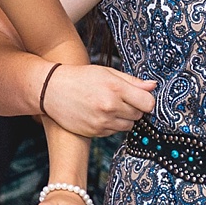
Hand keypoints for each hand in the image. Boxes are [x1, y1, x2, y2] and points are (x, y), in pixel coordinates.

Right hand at [41, 64, 156, 136]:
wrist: (51, 89)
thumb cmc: (81, 77)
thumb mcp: (106, 72)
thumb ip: (132, 81)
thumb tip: (153, 86)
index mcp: (115, 87)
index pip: (149, 103)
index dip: (146, 101)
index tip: (139, 98)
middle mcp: (110, 105)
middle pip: (139, 115)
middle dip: (133, 108)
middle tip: (118, 99)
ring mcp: (102, 121)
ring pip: (128, 126)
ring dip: (122, 118)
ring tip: (107, 106)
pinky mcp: (95, 132)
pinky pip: (114, 132)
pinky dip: (110, 124)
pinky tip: (98, 114)